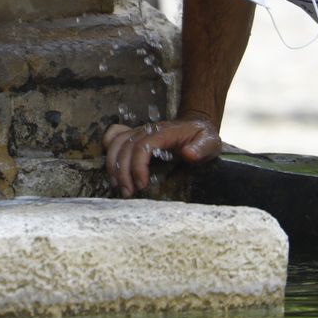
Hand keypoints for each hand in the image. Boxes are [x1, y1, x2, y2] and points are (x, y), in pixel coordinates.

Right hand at [102, 114, 222, 196]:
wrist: (195, 124)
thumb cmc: (202, 136)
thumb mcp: (209, 142)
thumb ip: (201, 148)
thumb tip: (188, 154)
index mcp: (164, 132)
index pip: (143, 146)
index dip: (137, 166)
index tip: (141, 185)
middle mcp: (148, 130)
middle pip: (125, 147)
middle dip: (122, 172)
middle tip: (127, 193)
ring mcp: (139, 131)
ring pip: (116, 143)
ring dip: (113, 166)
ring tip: (118, 187)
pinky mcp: (133, 136)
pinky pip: (113, 136)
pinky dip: (108, 149)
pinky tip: (112, 168)